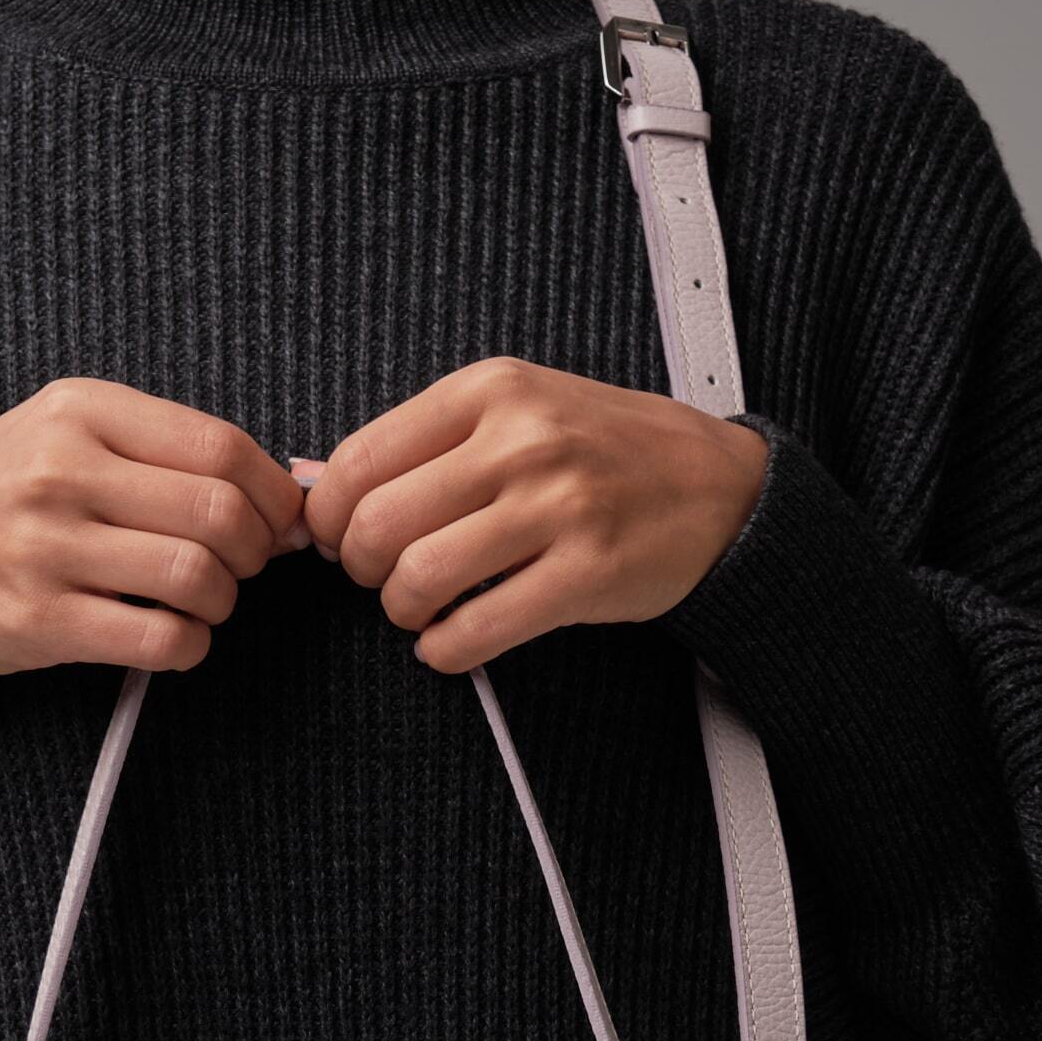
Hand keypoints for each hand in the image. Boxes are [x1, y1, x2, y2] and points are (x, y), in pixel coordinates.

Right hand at [0, 379, 307, 675]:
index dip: (272, 494)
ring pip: (197, 576)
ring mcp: (46, 545)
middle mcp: (61, 470)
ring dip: (222, 602)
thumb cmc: (1, 498)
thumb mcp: (67, 437)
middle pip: (220, 514)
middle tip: (240, 566)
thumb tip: (293, 490)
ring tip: (201, 601)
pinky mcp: (40, 619)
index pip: (221, 446)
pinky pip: (159, 638)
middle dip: (256, 552)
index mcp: (79, 411)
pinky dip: (189, 646)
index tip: (278, 522)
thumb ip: (166, 452)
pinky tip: (174, 637)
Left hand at [300, 358, 769, 672]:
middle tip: (384, 578)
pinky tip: (453, 641)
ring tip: (422, 608)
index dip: (333, 517)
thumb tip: (322, 487)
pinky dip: (445, 650)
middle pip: (379, 524)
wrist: (719, 486)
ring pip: (419, 578)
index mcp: (492, 390)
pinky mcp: (586, 573)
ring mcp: (558, 507)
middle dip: (364, 569)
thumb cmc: (607, 450)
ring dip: (403, 611)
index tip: (344, 538)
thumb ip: (428, 441)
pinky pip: (476, 630)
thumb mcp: (519, 409)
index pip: (361, 460)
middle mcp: (523, 441)